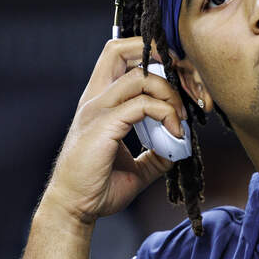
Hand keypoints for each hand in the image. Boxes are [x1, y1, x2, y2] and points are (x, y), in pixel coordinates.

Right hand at [42, 37, 186, 225]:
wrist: (74, 209)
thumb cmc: (97, 187)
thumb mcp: (135, 167)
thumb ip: (156, 153)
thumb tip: (180, 146)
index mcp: (100, 101)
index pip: (122, 55)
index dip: (152, 57)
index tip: (179, 82)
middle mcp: (95, 98)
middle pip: (123, 48)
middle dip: (162, 58)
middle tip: (185, 85)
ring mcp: (97, 110)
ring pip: (140, 76)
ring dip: (170, 92)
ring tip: (180, 119)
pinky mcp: (103, 126)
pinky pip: (142, 105)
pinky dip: (165, 114)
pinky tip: (174, 134)